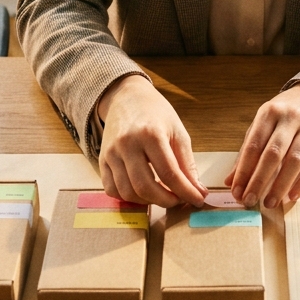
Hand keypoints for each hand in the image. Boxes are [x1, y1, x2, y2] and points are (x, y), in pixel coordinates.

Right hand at [97, 75, 206, 206]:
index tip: (198, 200)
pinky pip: (112, 189)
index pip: (169, 173)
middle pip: (145, 186)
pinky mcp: (101, 160)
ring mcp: (111, 153)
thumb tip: (197, 191)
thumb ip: (187, 164)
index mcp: (150, 134)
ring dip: (148, 202)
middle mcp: (127, 144)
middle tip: (179, 200)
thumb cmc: (156, 113)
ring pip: (127, 192)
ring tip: (162, 196)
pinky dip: (128, 197)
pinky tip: (142, 193)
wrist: (127, 97)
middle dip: (166, 201)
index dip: (186, 192)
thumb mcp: (178, 132)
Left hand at [225, 83, 299, 208]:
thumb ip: (247, 151)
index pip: (253, 145)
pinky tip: (293, 196)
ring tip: (270, 202)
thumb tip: (231, 181)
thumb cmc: (283, 115)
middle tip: (250, 200)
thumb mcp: (262, 125)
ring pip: (295, 161)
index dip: (244, 171)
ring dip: (281, 185)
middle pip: (273, 154)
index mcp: (269, 113)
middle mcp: (290, 118)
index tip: (237, 191)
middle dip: (259, 180)